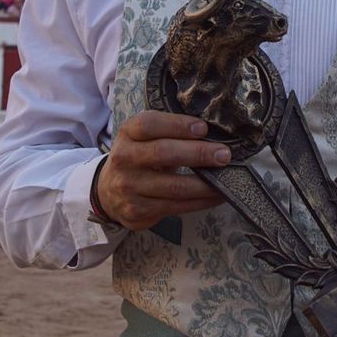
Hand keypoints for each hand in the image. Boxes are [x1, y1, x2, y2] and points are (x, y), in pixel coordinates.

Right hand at [96, 110, 229, 229]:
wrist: (108, 192)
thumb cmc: (137, 158)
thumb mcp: (142, 138)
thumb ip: (167, 132)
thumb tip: (210, 134)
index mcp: (127, 135)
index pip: (149, 125)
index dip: (177, 125)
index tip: (203, 128)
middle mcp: (124, 160)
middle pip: (163, 153)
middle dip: (198, 153)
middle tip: (224, 154)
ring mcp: (129, 187)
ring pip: (174, 186)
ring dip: (205, 184)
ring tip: (228, 178)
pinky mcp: (138, 211)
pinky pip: (177, 207)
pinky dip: (201, 202)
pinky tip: (216, 195)